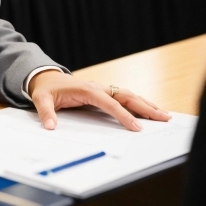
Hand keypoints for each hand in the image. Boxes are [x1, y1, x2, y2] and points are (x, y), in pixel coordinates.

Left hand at [28, 70, 170, 131]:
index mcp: (86, 89)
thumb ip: (46, 113)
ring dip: (146, 104)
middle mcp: (98, 87)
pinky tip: (149, 110)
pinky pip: (124, 97)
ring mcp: (102, 89)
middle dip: (145, 107)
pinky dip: (138, 103)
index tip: (137, 127)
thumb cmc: (45, 89)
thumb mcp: (41, 99)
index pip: (110, 103)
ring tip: (164, 115)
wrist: (45, 77)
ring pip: (128, 95)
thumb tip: (50, 126)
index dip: (124, 116)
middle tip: (164, 118)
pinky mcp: (103, 92)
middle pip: (126, 96)